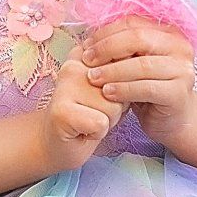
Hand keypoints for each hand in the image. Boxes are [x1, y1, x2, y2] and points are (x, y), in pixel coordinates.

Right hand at [36, 55, 122, 172]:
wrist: (58, 143)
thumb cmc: (89, 115)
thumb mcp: (111, 89)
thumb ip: (122, 72)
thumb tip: (138, 65)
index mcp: (85, 54)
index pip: (124, 61)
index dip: (123, 87)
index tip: (104, 95)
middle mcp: (72, 65)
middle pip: (121, 85)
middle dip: (117, 105)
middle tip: (96, 111)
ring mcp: (64, 86)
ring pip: (113, 106)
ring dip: (108, 120)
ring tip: (89, 120)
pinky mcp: (61, 111)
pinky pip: (100, 123)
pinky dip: (98, 133)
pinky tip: (83, 130)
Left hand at [80, 18, 196, 145]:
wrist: (173, 119)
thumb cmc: (149, 88)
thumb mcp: (135, 63)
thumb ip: (121, 48)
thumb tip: (90, 39)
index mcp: (169, 33)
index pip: (134, 23)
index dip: (107, 32)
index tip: (87, 45)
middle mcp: (180, 48)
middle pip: (138, 39)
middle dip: (108, 49)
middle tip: (87, 61)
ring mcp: (183, 71)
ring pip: (141, 65)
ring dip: (112, 71)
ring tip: (93, 78)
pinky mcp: (178, 94)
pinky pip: (146, 88)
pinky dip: (123, 89)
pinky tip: (107, 93)